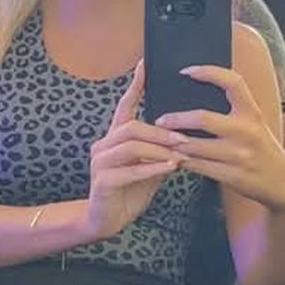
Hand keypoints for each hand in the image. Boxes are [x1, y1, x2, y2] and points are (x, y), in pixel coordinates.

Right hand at [86, 62, 182, 239]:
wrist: (106, 221)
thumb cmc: (129, 192)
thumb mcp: (149, 168)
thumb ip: (161, 151)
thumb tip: (184, 134)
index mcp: (115, 138)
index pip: (124, 105)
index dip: (135, 85)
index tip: (145, 63)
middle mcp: (104, 145)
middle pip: (131, 126)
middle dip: (160, 131)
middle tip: (184, 138)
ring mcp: (99, 163)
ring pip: (130, 145)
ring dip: (158, 149)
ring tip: (179, 155)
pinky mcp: (102, 182)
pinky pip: (128, 170)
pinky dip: (150, 169)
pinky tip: (167, 169)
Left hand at [156, 66, 284, 213]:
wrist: (282, 182)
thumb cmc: (260, 147)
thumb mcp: (254, 124)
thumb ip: (233, 110)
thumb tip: (194, 94)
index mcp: (252, 113)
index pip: (233, 83)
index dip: (209, 72)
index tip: (185, 71)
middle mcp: (247, 131)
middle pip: (203, 119)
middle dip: (176, 119)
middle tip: (160, 120)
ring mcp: (239, 155)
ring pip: (194, 146)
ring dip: (173, 143)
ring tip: (160, 140)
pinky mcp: (232, 175)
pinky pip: (198, 166)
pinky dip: (181, 160)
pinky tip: (172, 157)